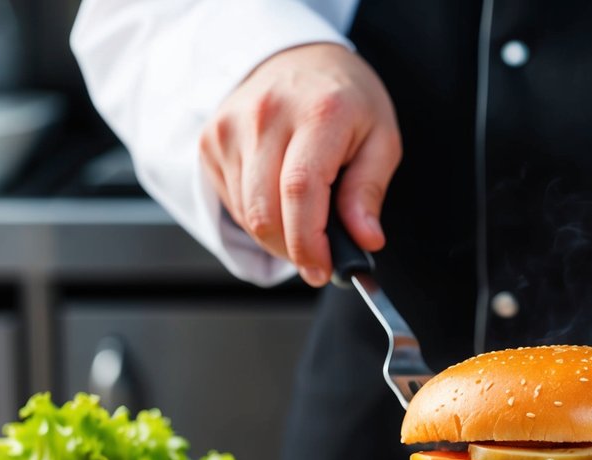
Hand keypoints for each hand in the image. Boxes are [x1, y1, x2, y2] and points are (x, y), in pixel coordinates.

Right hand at [200, 43, 401, 285]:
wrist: (299, 57)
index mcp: (317, 114)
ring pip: (246, 214)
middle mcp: (266, 116)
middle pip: (265, 212)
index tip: (323, 270)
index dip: (309, 242)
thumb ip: (370, 190)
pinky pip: (232, 202)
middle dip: (293, 250)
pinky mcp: (210, 141)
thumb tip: (366, 239)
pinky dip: (258, 218)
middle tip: (318, 259)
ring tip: (305, 224)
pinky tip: (279, 202)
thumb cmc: (345, 100)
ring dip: (276, 238)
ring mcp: (230, 128)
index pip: (300, 190)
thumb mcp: (381, 138)